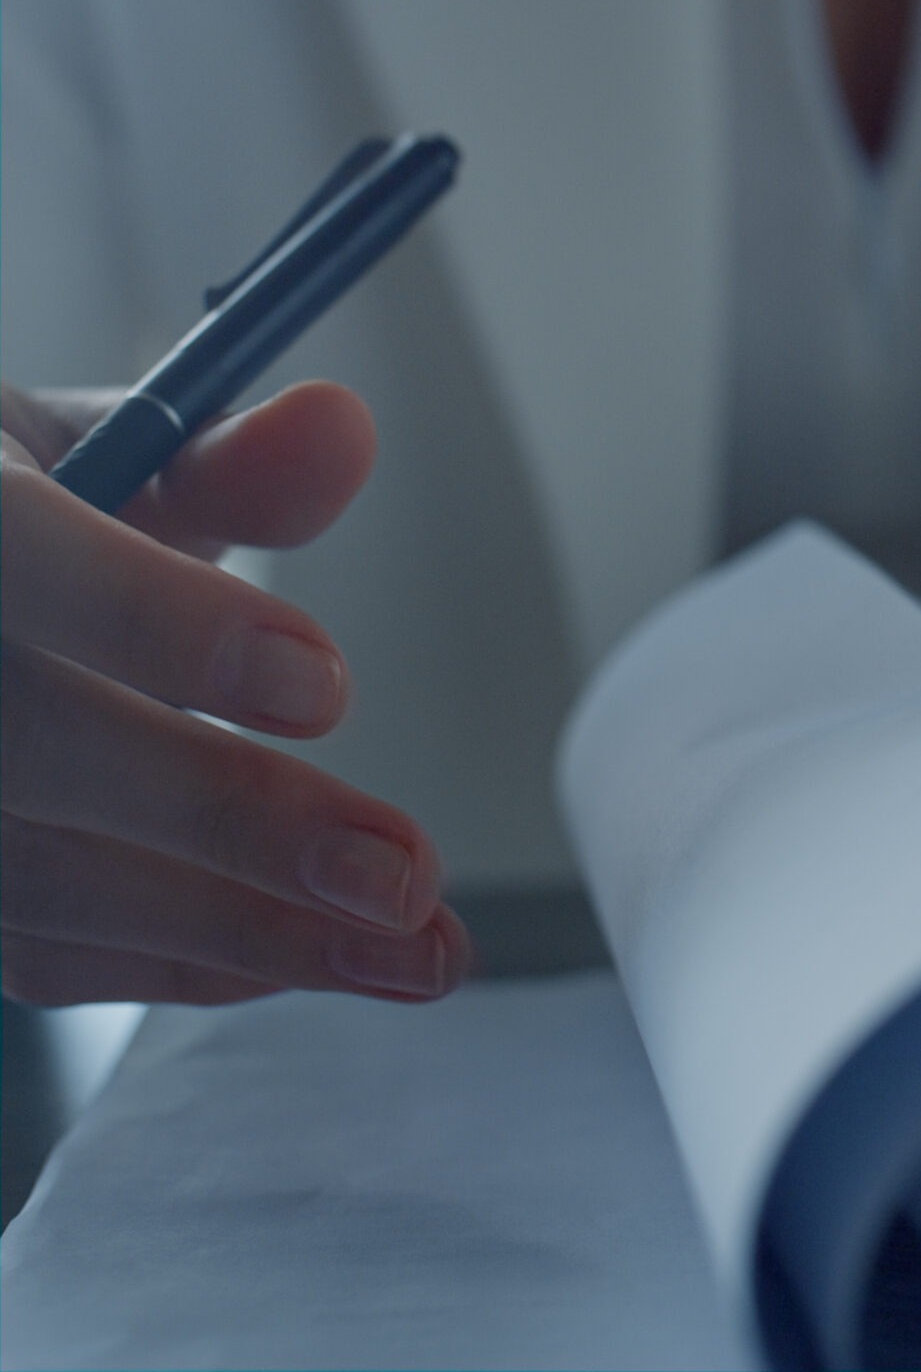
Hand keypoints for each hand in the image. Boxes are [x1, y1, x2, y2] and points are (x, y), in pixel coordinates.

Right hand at [2, 382, 465, 1005]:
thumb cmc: (24, 525)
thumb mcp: (109, 460)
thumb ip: (227, 462)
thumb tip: (339, 428)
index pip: (22, 560)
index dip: (164, 626)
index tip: (321, 685)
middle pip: (33, 749)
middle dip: (235, 820)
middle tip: (401, 873)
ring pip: (41, 882)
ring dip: (246, 931)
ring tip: (413, 949)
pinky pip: (39, 953)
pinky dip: (189, 961)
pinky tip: (314, 953)